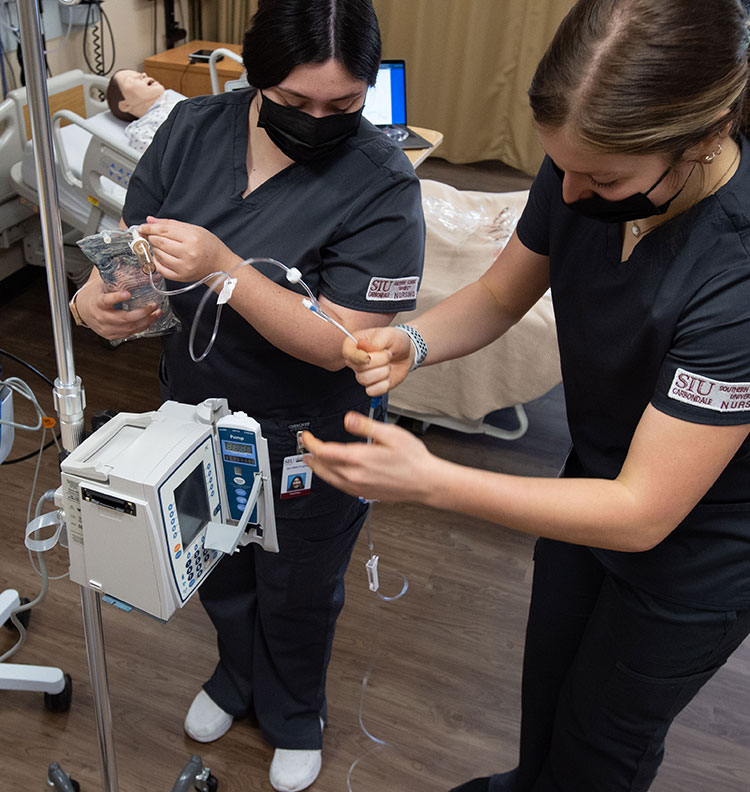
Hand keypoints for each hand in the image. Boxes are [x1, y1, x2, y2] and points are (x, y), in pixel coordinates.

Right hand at [75, 280, 160, 340]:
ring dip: (146, 321)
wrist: (83, 309)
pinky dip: (142, 327)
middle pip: (123, 318)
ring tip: (156, 312)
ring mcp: (106, 328)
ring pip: (129, 327)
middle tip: (153, 305)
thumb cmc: (95, 295)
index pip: (106, 300)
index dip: (117, 298)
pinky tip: (150, 320)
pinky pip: (130, 333)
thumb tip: (137, 267)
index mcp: (97, 302)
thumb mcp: (102, 283)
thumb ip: (117, 277)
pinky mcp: (112, 335)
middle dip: (142, 312)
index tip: (127, 294)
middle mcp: (101, 317)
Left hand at [139, 217, 238, 282]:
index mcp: (192, 238)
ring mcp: (183, 267)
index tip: (142, 227)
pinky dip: (157, 261)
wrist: (220, 265)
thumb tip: (150, 220)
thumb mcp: (194, 229)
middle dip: (151, 237)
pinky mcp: (181, 277)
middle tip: (150, 235)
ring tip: (161, 246)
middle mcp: (188, 253)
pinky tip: (161, 257)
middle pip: (159, 242)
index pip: (164, 230)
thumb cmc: (209, 246)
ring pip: (158, 255)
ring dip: (154, 249)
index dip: (150, 228)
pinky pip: (161, 269)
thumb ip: (171, 224)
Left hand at [301, 411, 436, 502]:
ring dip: (317, 468)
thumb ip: (365, 426)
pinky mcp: (363, 493)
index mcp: (359, 459)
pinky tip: (332, 473)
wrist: (425, 482)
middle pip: (322, 467)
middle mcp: (355, 476)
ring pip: (328, 479)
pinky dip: (330, 478)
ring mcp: (358, 487)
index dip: (311, 443)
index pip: (324, 452)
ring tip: (312, 460)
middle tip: (305, 447)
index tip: (306, 436)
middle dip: (310, 455)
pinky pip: (339, 486)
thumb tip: (348, 419)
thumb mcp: (391, 434)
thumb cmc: (412, 459)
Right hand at [342, 326, 413, 395]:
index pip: (347, 353)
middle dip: (379, 362)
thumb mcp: (388, 334)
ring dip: (383, 372)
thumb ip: (377, 341)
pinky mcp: (370, 385)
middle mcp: (355, 360)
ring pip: (364, 380)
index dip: (358, 357)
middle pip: (359, 367)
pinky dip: (383, 385)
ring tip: (389, 365)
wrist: (405, 353)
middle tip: (389, 355)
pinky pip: (371, 391)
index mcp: (354, 344)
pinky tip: (388, 377)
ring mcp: (362, 373)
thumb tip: (368, 353)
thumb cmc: (394, 341)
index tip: (369, 356)